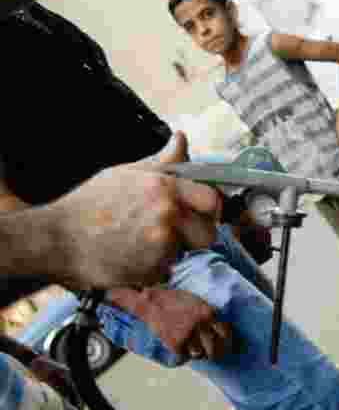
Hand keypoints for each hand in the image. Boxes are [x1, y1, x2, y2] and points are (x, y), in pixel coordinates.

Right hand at [49, 132, 221, 288]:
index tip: (201, 212)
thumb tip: (182, 139)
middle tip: (171, 231)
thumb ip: (163, 162)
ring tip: (140, 241)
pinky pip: (166, 270)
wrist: (56, 239)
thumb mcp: (126, 174)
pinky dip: (153, 268)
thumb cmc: (90, 204)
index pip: (212, 200)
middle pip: (208, 233)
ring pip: (186, 253)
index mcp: (164, 187)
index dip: (210, 208)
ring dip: (171, 251)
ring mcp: (161, 245)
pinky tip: (130, 256)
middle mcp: (167, 214)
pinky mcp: (152, 270)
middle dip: (195, 235)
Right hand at [108, 287, 233, 360]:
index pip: (225, 333)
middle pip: (214, 348)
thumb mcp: (198, 302)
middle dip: (213, 352)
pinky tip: (181, 349)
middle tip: (211, 353)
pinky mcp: (174, 344)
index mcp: (208, 313)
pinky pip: (184, 356)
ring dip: (197, 354)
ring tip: (194, 349)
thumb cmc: (175, 301)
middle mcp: (200, 325)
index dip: (225, 341)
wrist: (151, 302)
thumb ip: (209, 315)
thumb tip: (219, 331)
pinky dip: (183, 355)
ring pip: (199, 354)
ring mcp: (187, 335)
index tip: (224, 345)